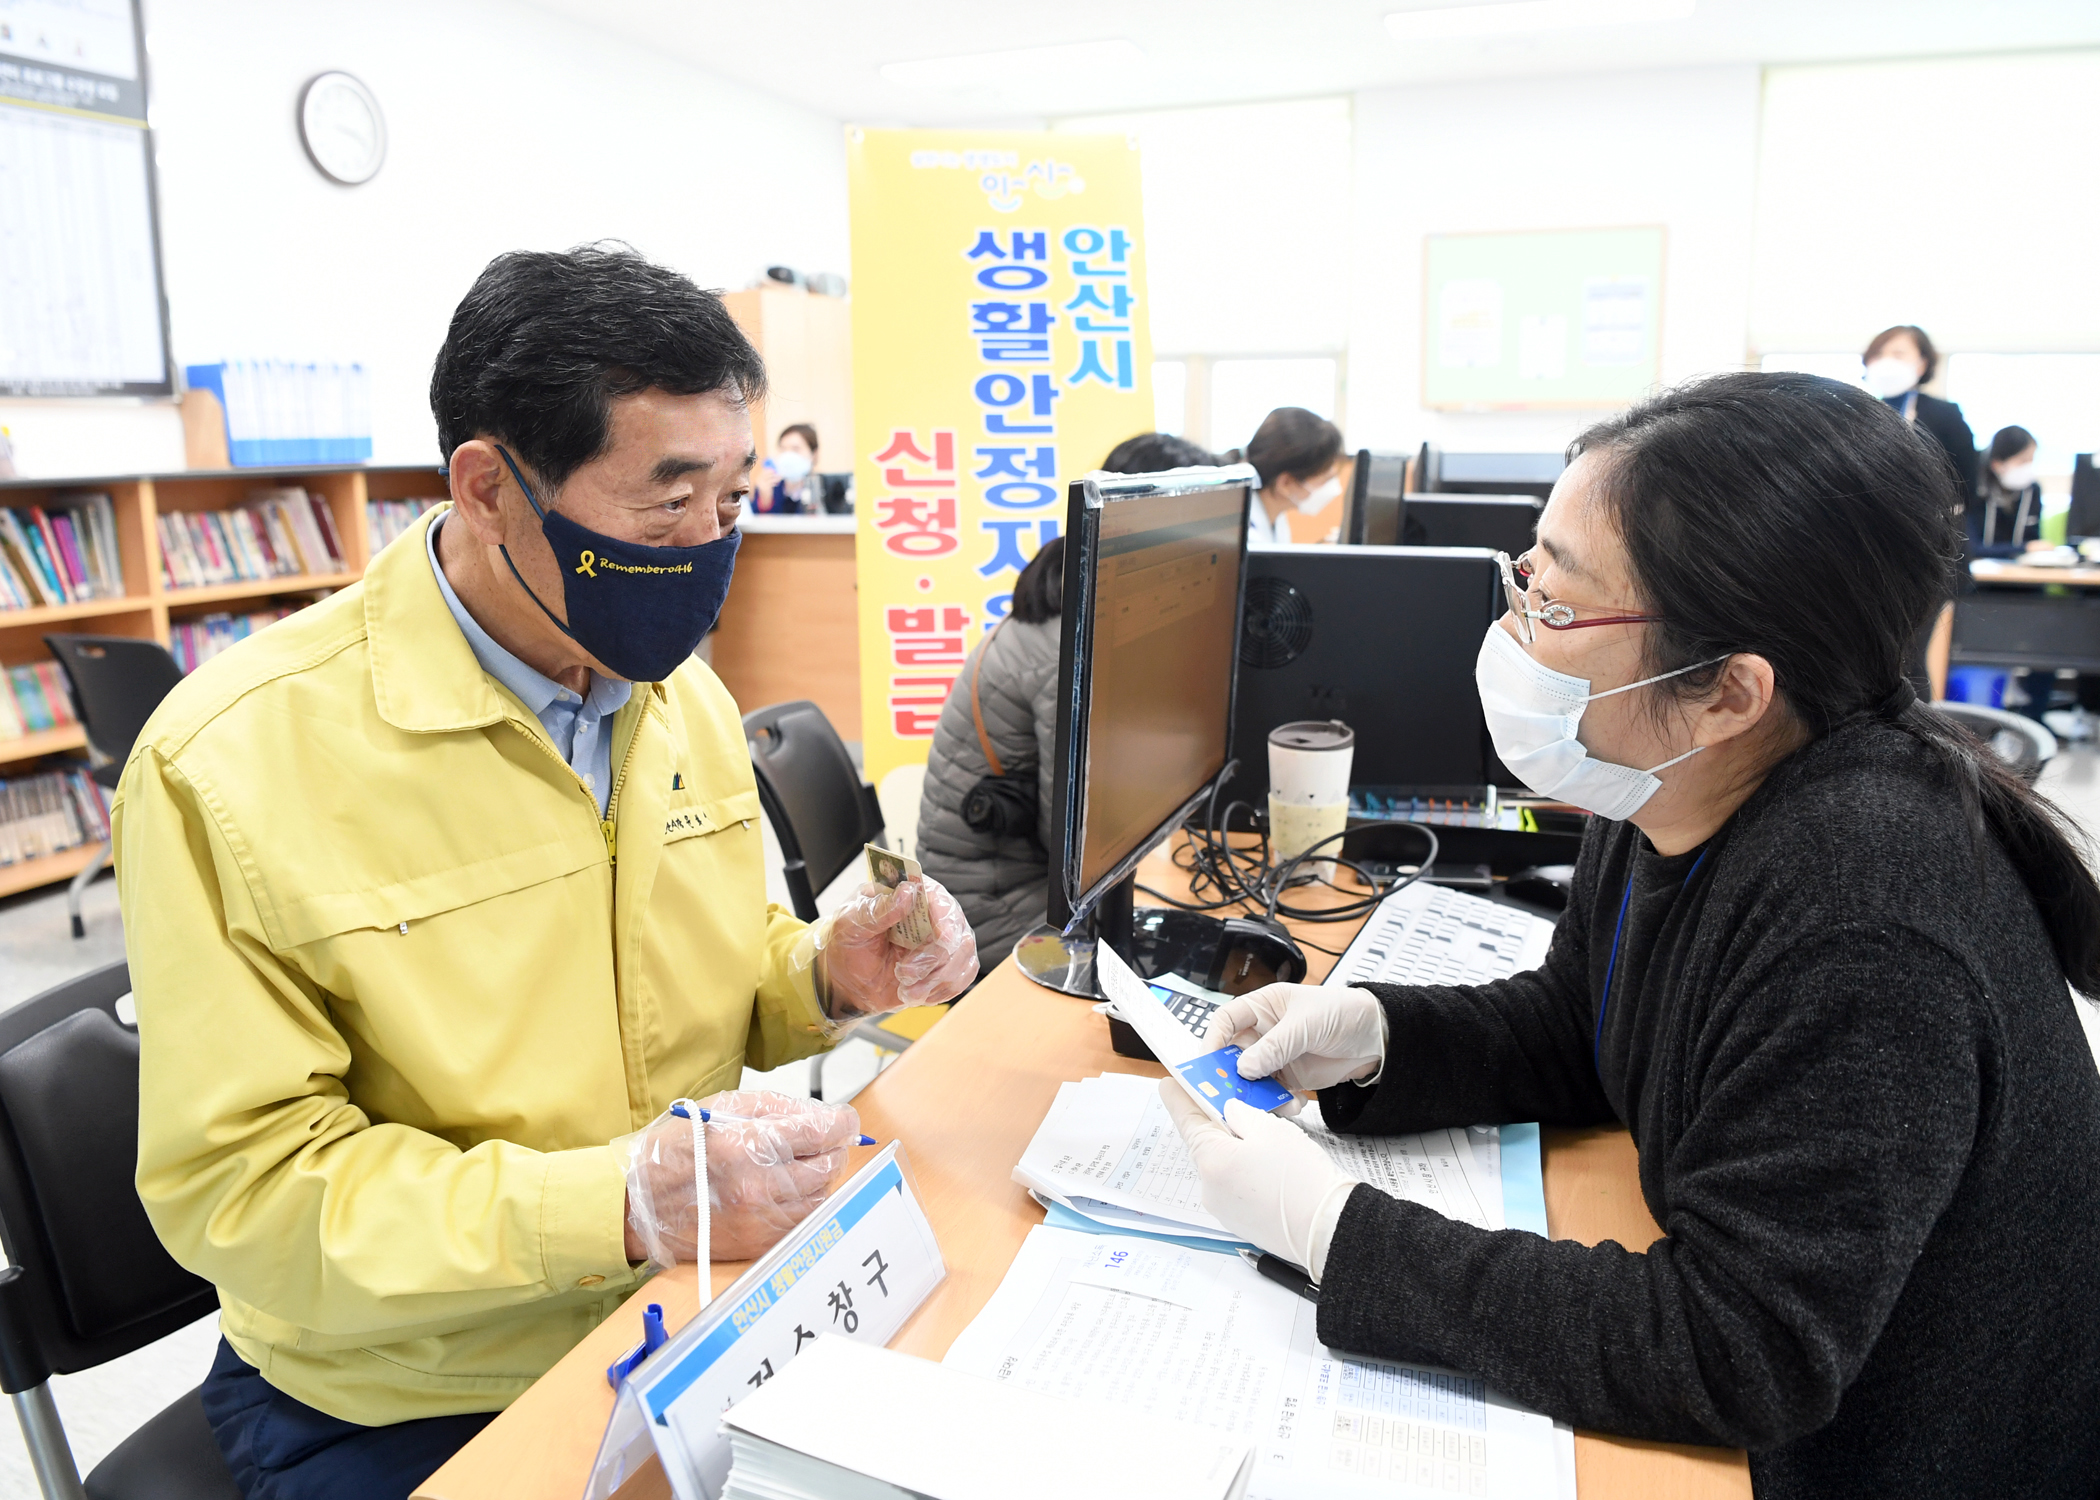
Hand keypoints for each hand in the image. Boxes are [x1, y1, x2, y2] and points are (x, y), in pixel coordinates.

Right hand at [617, 1090, 860, 1265]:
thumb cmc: (677, 1149)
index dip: (842, 1123)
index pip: (823, 1132)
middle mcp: (758, 1186)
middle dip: (831, 1148)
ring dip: (819, 1177)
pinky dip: (804, 1204)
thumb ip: (779, 1108)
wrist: (638, 1204)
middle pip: (829, 1165)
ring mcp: (760, 1220)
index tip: (844, 1121)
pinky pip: (803, 1222)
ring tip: (797, 1165)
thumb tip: (825, 1115)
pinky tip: (785, 1190)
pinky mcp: (758, 1244)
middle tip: (818, 1141)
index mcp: (747, 1145)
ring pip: (821, 1196)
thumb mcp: (724, 1109)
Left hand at [815, 876, 979, 1016]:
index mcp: (908, 895)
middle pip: (956, 931)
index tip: (942, 939)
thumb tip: (907, 892)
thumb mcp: (852, 923)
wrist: (847, 980)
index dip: (944, 917)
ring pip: (963, 956)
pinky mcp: (947, 965)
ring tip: (906, 987)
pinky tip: (918, 993)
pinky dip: (943, 989)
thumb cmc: (848, 944)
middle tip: (904, 973)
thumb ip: (879, 909)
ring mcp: (942, 940)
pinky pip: (963, 975)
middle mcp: (932, 914)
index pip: (937, 897)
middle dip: (934, 959)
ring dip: (936, 978)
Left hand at [1159, 1081, 1357, 1278]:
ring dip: (1238, 1151)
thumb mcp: (1271, 1129)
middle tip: (1242, 1108)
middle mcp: (1210, 1188)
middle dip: (1222, 1125)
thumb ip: (1242, 1113)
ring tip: (1270, 1145)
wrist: (1329, 1228)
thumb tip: (1230, 1111)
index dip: (1178, 1098)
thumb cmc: (1302, 1179)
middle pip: (1207, 1144)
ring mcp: (1223, 1208)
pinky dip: (1246, 1173)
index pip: (1186, 1120)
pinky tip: (1271, 1169)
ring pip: (1223, 1166)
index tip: (1169, 1085)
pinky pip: (1235, 1187)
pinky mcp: (1239, 1222)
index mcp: (1212, 1160)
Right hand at [1204, 983, 1386, 1093]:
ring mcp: (1277, 1057)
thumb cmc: (1344, 1012)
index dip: (1213, 1039)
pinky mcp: (1291, 1078)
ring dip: (1256, 1094)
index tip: (1208, 1061)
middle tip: (1229, 1092)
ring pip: (1252, 1079)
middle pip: (1233, 1055)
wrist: (1379, 1037)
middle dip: (1230, 1074)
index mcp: (1264, 1007)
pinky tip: (1293, 1104)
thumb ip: (1275, 1046)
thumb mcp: (1306, 1024)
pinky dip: (1278, 1103)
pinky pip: (1274, 1094)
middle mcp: (1265, 1033)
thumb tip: (1245, 1066)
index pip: (1226, 1021)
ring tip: (1266, 1104)